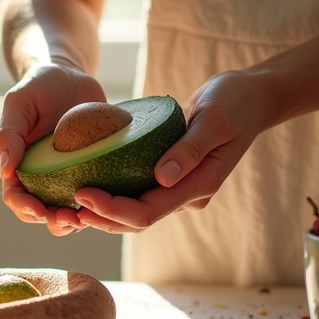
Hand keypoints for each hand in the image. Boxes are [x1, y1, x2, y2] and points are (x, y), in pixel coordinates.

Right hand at [0, 60, 105, 230]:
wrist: (70, 76)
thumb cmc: (39, 86)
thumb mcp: (19, 103)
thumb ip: (10, 133)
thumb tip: (5, 170)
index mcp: (20, 166)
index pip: (16, 197)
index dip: (25, 208)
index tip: (39, 209)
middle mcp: (43, 177)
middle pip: (43, 213)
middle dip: (54, 222)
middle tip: (70, 219)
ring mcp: (69, 177)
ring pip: (71, 211)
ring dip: (78, 221)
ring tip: (88, 218)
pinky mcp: (94, 171)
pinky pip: (98, 194)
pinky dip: (103, 203)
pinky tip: (113, 201)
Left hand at [70, 70, 275, 233]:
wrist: (251, 97)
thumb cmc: (234, 102)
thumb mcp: (214, 119)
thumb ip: (189, 149)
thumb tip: (162, 178)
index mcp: (199, 185)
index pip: (148, 212)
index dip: (113, 209)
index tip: (82, 194)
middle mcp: (187, 194)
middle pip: (137, 220)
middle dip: (102, 217)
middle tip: (66, 205)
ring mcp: (180, 188)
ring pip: (135, 212)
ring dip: (104, 212)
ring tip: (70, 203)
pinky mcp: (171, 178)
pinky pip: (138, 193)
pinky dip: (113, 194)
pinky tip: (88, 184)